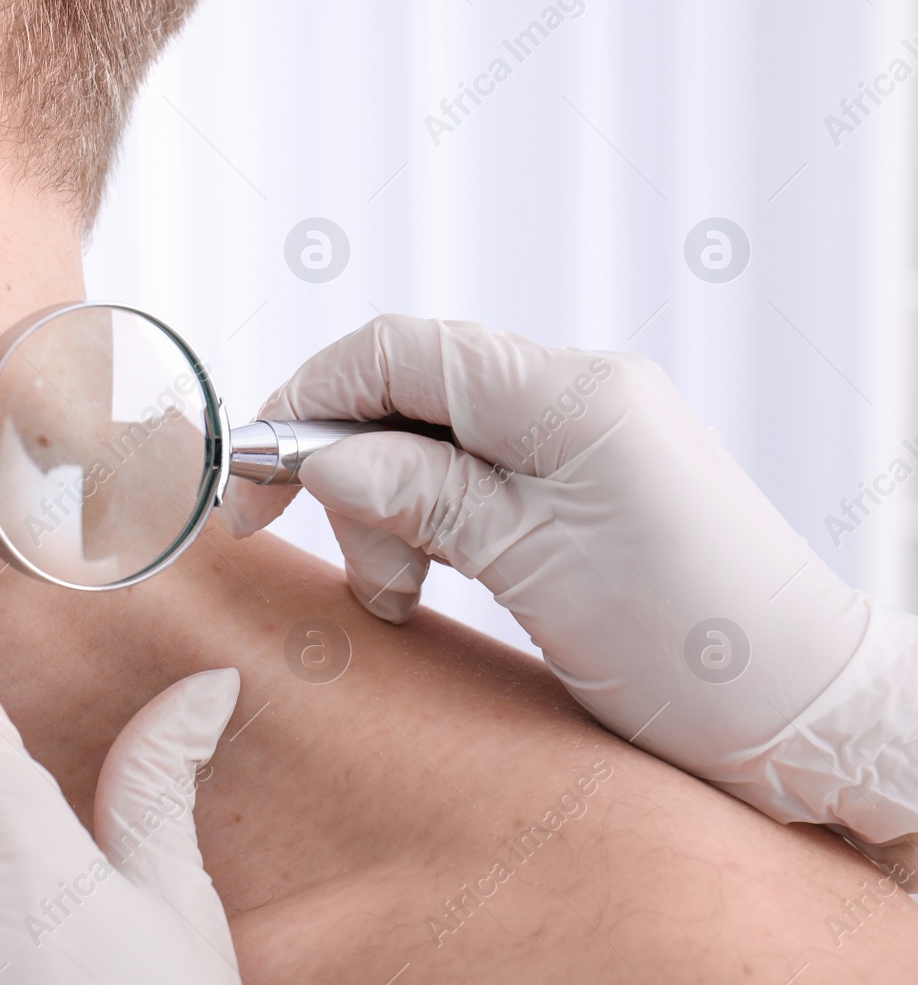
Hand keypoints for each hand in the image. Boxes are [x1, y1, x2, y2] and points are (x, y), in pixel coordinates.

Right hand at [218, 314, 917, 845]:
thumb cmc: (693, 641)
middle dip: (356, 480)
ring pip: (430, 445)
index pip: (400, 351)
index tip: (256, 480)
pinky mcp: (581, 485)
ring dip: (392, 516)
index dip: (310, 403)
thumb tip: (317, 458)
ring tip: (403, 596)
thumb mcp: (532, 564)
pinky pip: (473, 481)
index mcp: (568, 392)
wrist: (803, 708)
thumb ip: (419, 493)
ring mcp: (580, 439)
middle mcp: (574, 394)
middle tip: (364, 574)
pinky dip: (433, 527)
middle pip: (407, 399)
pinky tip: (431, 579)